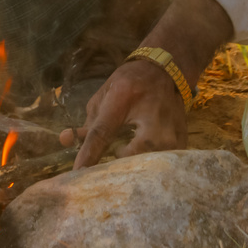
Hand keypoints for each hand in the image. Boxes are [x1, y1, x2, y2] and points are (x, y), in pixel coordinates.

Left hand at [59, 58, 187, 167]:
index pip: (103, 132)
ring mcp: (171, 131)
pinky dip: (147, 170)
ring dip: (132, 170)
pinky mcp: (182, 144)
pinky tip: (137, 170)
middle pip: (132, 155)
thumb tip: (65, 141)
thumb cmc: (130, 82)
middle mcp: (152, 116)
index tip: (77, 174)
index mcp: (124, 97)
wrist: (166, 71)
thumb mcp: (106, 94)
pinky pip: (161, 166)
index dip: (89, 155)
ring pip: (149, 164)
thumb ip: (88, 121)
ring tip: (120, 173)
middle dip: (116, 167)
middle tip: (102, 176)